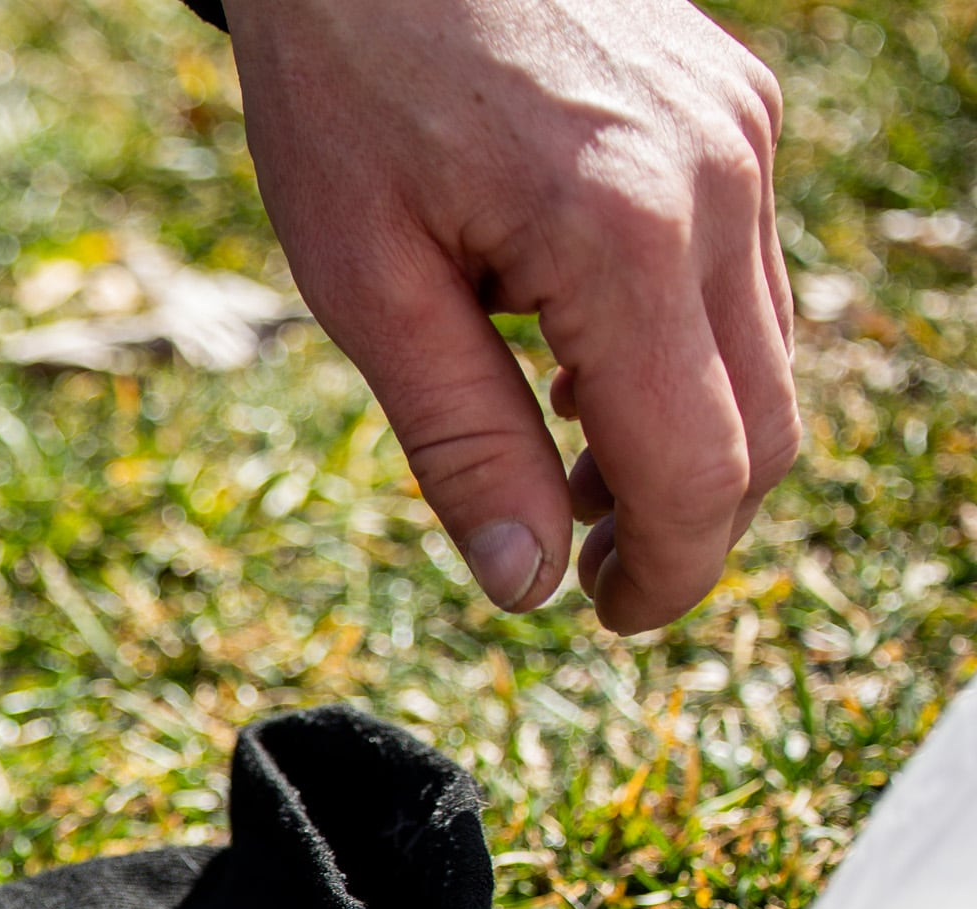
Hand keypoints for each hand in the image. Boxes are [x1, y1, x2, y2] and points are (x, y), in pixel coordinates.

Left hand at [225, 0, 794, 631]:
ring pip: (766, 352)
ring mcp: (741, 134)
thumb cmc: (343, 88)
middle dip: (685, 522)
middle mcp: (717, 180)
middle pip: (764, 426)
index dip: (664, 575)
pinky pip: (743, 270)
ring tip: (556, 457)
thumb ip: (459, 440)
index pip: (699, 471)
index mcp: (622, 233)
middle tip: (582, 570)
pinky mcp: (735, 106)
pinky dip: (679, 343)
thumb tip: (524, 586)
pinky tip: (571, 347)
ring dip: (680, 434)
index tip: (602, 621)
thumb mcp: (363, 285)